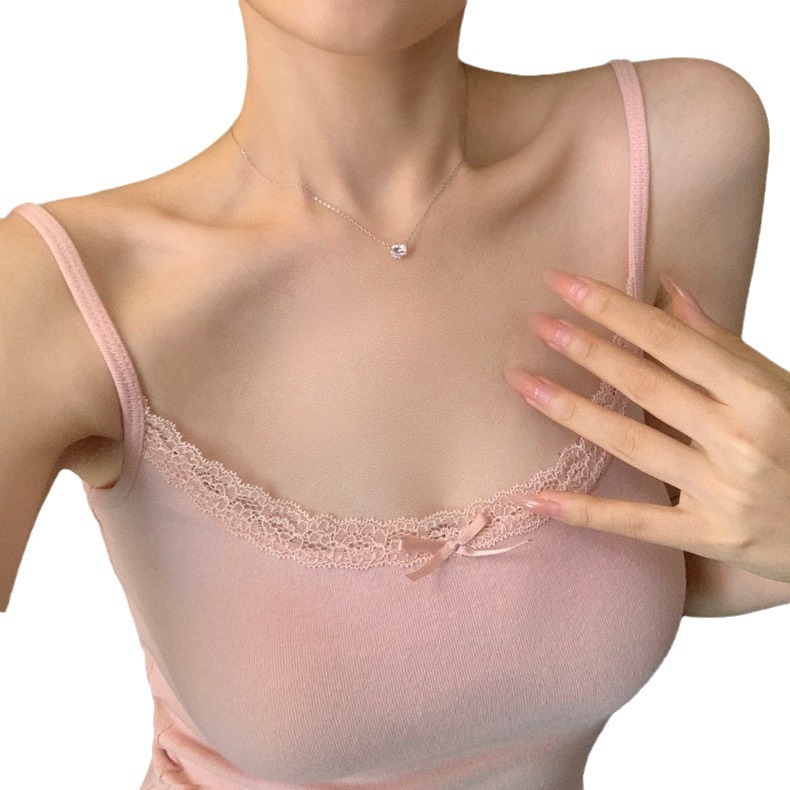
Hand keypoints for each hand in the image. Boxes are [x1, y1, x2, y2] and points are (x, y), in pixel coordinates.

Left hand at [503, 267, 789, 583]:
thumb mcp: (777, 384)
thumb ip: (718, 341)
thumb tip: (668, 286)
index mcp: (759, 393)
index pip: (671, 340)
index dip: (614, 309)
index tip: (564, 284)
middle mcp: (741, 439)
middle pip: (646, 385)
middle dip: (586, 349)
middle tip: (535, 322)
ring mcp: (724, 491)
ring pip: (632, 444)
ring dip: (571, 412)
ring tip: (522, 384)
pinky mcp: (711, 536)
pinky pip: (639, 524)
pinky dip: (586, 514)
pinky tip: (538, 499)